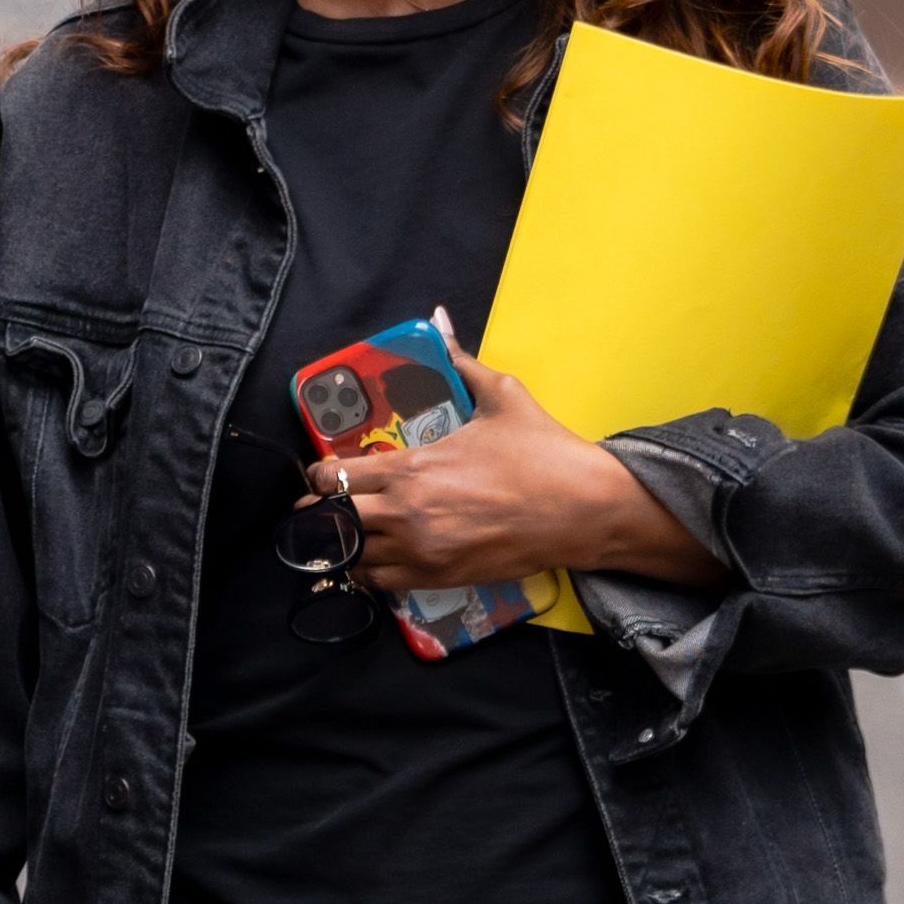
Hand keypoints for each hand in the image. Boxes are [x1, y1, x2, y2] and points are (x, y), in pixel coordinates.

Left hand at [327, 333, 729, 591]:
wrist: (585, 511)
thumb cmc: (545, 454)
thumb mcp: (503, 395)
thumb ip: (460, 361)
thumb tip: (439, 320)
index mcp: (413, 467)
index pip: (332, 477)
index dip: (319, 473)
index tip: (324, 470)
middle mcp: (407, 514)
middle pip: (331, 520)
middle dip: (321, 510)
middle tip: (328, 502)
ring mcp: (422, 552)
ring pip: (351, 557)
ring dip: (344, 543)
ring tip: (349, 531)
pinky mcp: (441, 579)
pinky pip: (379, 583)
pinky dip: (370, 571)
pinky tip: (377, 556)